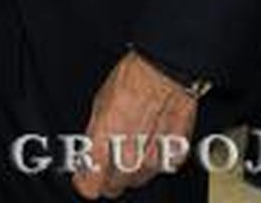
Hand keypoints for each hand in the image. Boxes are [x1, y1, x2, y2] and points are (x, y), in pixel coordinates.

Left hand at [72, 51, 197, 198]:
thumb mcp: (99, 104)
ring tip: (131, 143)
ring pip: (136, 181)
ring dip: (131, 170)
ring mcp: (153, 160)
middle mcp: (129, 156)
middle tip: (108, 158)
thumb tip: (88, 155)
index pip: (90, 186)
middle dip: (107, 176)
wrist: (165, 72)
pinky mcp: (174, 156)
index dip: (86, 181)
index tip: (86, 176)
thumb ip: (94, 137)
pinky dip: (154, 160)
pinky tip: (151, 140)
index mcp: (105, 144)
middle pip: (113, 188)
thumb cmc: (132, 80)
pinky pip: (159, 170)